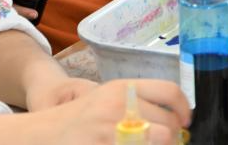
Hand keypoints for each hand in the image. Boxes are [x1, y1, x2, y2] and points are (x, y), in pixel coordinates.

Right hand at [34, 79, 190, 144]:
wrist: (41, 135)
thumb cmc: (79, 120)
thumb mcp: (107, 100)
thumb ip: (138, 104)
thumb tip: (175, 121)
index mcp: (123, 88)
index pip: (169, 91)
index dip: (184, 109)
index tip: (186, 122)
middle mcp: (119, 106)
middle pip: (168, 126)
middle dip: (172, 140)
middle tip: (167, 144)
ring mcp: (110, 130)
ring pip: (159, 141)